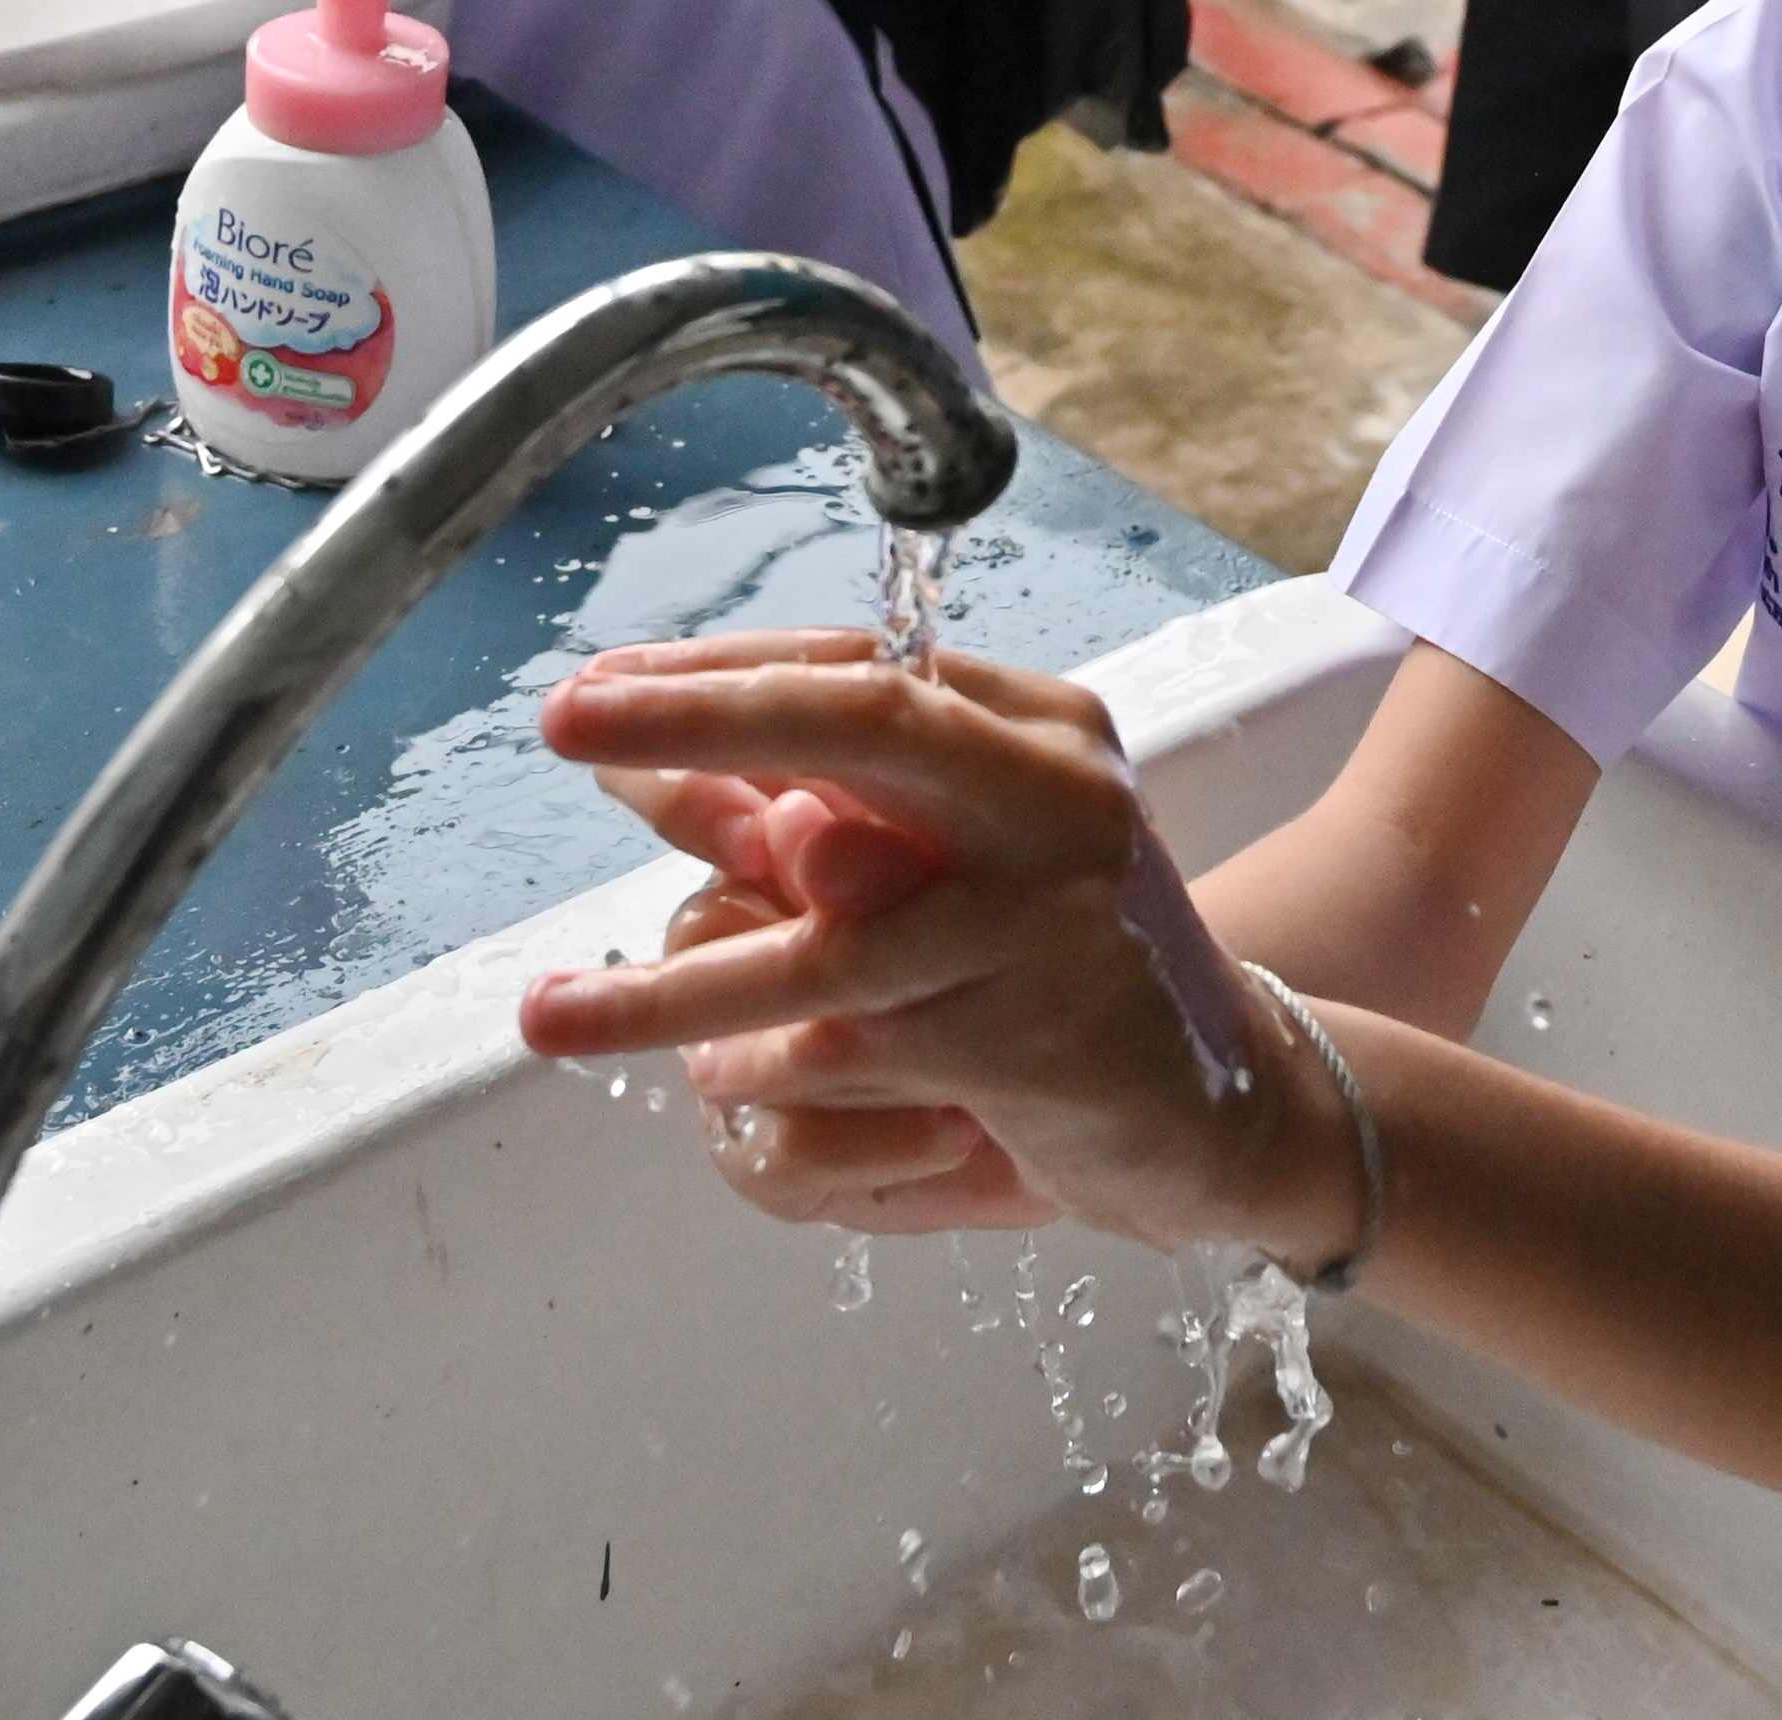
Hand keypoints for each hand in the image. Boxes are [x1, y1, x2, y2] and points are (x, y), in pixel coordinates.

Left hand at [516, 634, 1366, 1264]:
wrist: (1224, 1110)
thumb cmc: (1055, 971)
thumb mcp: (940, 870)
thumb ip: (806, 816)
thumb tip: (641, 761)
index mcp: (1042, 728)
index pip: (858, 669)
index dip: (712, 675)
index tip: (593, 691)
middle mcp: (1058, 798)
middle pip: (858, 724)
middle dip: (697, 717)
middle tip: (563, 721)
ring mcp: (1050, 917)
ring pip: (817, 936)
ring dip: (669, 986)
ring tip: (556, 1014)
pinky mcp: (1029, 1036)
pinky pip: (844, 1047)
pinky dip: (765, 1067)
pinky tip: (724, 1079)